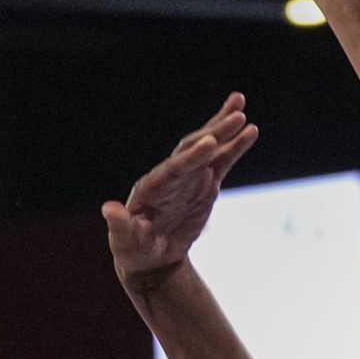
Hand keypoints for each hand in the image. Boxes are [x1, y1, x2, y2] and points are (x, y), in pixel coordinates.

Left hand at [103, 93, 258, 284]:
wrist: (150, 255)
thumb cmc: (133, 249)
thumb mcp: (124, 240)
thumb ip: (119, 225)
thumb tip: (108, 209)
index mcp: (151, 187)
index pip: (174, 169)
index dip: (192, 156)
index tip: (210, 142)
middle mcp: (170, 175)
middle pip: (193, 149)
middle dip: (214, 133)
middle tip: (236, 116)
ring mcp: (188, 177)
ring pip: (208, 147)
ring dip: (224, 127)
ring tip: (240, 102)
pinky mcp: (204, 183)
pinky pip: (221, 161)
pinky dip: (235, 146)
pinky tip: (251, 130)